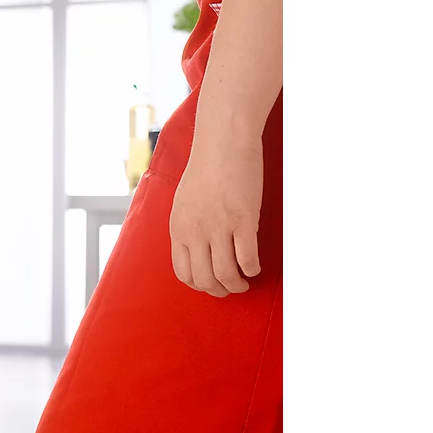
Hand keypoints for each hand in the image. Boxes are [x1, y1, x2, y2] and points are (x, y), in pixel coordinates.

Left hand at [169, 135, 263, 296]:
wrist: (223, 142)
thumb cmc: (206, 168)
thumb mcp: (183, 203)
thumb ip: (187, 227)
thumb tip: (194, 248)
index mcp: (178, 230)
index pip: (184, 273)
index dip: (199, 285)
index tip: (210, 285)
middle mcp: (195, 233)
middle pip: (205, 279)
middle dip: (219, 290)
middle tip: (231, 289)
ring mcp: (218, 227)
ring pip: (226, 273)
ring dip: (236, 284)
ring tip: (244, 283)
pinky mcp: (242, 220)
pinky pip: (246, 257)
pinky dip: (251, 269)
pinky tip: (255, 268)